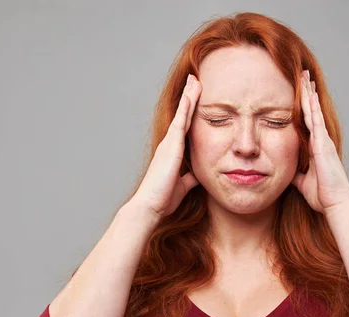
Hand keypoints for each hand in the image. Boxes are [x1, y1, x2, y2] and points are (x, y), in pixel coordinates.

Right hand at [129, 74, 201, 220]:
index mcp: (173, 153)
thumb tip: (198, 175)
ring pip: (182, 114)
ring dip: (188, 95)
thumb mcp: (182, 186)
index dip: (190, 112)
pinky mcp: (171, 145)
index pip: (185, 127)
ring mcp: (169, 143)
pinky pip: (181, 121)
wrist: (150, 205)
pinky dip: (186, 106)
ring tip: (195, 79)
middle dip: (189, 97)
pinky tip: (192, 93)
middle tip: (195, 80)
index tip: (195, 98)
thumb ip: (190, 177)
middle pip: (183, 115)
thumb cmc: (163, 198)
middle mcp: (169, 144)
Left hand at [292, 70, 348, 213]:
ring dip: (308, 93)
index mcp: (315, 148)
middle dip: (306, 92)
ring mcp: (323, 141)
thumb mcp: (302, 182)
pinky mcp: (323, 144)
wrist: (335, 203)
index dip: (303, 105)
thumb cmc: (322, 195)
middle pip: (311, 111)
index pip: (307, 121)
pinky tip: (309, 93)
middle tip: (302, 74)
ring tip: (304, 75)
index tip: (300, 91)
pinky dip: (312, 106)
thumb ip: (295, 173)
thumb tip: (283, 171)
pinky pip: (316, 121)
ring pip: (313, 111)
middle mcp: (320, 140)